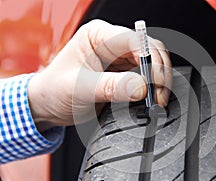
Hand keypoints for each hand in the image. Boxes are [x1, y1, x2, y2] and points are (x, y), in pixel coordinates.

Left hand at [27, 20, 171, 131]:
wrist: (49, 105)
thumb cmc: (54, 90)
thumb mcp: (80, 89)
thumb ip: (111, 87)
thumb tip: (140, 87)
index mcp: (98, 35)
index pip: (135, 40)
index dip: (150, 59)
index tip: (154, 82)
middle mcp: (112, 43)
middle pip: (150, 49)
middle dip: (159, 72)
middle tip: (158, 95)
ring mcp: (120, 58)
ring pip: (152, 63)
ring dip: (159, 81)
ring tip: (156, 99)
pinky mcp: (125, 73)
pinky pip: (147, 76)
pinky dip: (153, 87)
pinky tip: (152, 98)